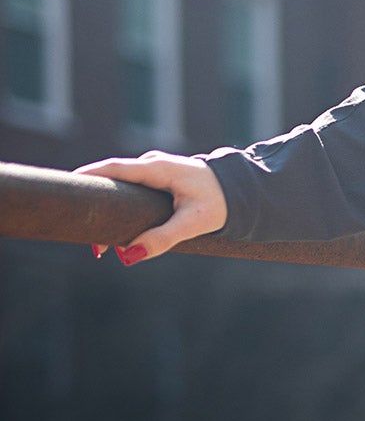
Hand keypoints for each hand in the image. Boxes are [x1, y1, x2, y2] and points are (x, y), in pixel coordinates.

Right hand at [77, 152, 228, 264]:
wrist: (242, 192)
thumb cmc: (221, 203)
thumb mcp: (193, 223)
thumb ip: (163, 238)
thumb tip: (129, 255)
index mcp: (157, 168)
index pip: (113, 169)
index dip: (88, 178)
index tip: (67, 191)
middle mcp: (152, 165)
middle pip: (111, 180)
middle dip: (95, 204)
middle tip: (87, 236)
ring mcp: (154, 171)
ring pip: (121, 187)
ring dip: (109, 210)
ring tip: (101, 245)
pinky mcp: (158, 180)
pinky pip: (132, 191)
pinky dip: (122, 208)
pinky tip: (119, 232)